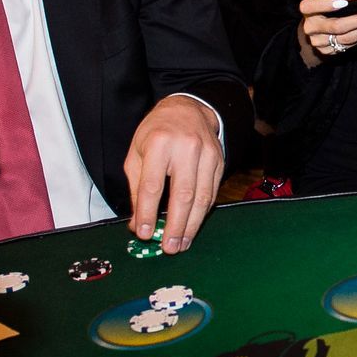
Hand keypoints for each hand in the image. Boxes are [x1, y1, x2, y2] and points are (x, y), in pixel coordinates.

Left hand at [125, 94, 224, 251]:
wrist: (187, 109)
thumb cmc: (157, 132)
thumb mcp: (137, 153)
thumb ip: (136, 187)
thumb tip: (137, 222)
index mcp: (159, 144)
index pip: (152, 185)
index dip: (146, 212)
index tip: (142, 232)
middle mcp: (185, 148)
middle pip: (182, 195)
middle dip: (175, 225)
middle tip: (169, 247)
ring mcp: (207, 155)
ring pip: (202, 197)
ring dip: (192, 225)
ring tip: (182, 243)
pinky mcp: (220, 161)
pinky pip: (212, 193)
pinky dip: (202, 213)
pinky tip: (193, 225)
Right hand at [299, 0, 356, 66]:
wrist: (313, 32)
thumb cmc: (321, 9)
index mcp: (306, 10)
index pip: (311, 6)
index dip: (326, 5)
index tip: (344, 2)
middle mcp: (311, 28)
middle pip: (336, 26)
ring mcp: (319, 42)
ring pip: (347, 38)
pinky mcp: (328, 52)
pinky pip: (350, 44)